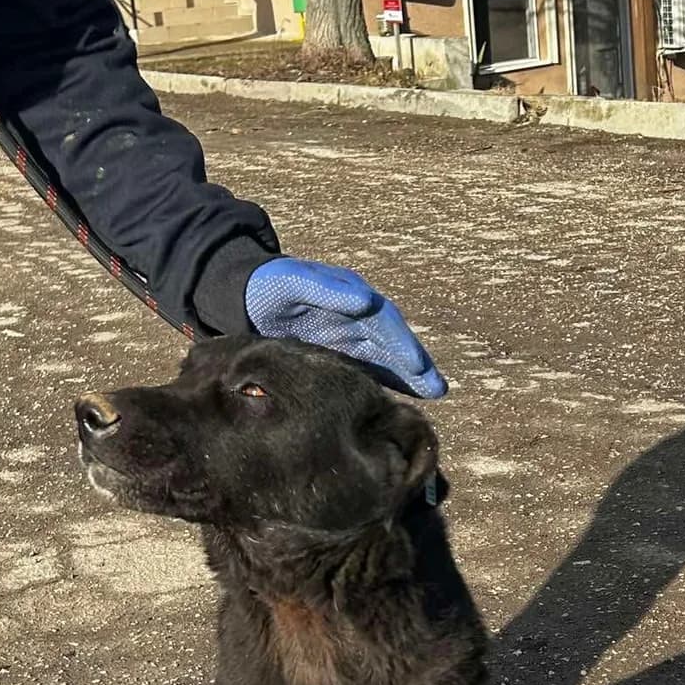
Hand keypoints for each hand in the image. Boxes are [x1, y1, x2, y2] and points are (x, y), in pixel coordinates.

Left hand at [245, 258, 446, 398]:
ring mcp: (348, 338)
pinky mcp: (335, 355)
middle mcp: (357, 319)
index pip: (385, 323)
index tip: (417, 366)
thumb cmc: (273, 285)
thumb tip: (365, 302)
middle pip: (392, 343)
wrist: (246, 295)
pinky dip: (382, 383)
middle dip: (416, 365)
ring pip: (383, 359)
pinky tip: (391, 403)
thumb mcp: (296, 281)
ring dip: (407, 377)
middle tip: (438, 389)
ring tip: (431, 396)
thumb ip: (328, 291)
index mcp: (352, 298)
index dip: (402, 344)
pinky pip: (364, 370)